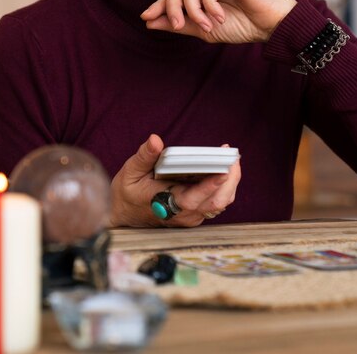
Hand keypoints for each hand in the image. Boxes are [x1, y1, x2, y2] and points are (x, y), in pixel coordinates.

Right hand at [109, 134, 241, 227]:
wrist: (123, 215)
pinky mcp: (195, 214)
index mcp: (167, 204)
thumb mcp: (130, 172)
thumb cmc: (127, 193)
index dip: (210, 185)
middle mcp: (183, 214)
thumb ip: (144, 156)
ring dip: (230, 182)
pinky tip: (224, 169)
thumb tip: (155, 140)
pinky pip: (216, 202)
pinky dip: (224, 186)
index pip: (193, 198)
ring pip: (221, 203)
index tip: (224, 169)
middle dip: (230, 179)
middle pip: (217, 201)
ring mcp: (191, 216)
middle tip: (233, 156)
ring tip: (232, 159)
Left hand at [140, 0, 296, 43]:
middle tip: (180, 25)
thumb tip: (148, 21)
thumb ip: (178, 23)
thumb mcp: (203, 29)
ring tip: (208, 25)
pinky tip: (220, 16)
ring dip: (193, 10)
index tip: (145, 17)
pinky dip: (209, 5)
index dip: (159, 4)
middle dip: (171, 7)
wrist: (269, 26)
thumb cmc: (241, 26)